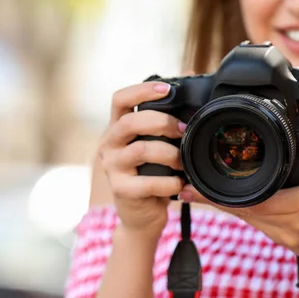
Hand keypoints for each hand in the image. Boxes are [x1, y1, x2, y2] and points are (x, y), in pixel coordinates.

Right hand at [96, 81, 186, 236]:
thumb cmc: (152, 174)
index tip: (167, 88)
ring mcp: (112, 167)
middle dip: (163, 122)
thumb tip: (190, 83)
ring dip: (169, 153)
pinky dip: (169, 182)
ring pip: (141, 150)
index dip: (142, 90)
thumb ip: (164, 121)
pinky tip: (179, 183)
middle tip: (184, 130)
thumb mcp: (155, 144)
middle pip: (130, 121)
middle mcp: (109, 144)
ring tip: (183, 161)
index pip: (120, 99)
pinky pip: (147, 182)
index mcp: (117, 128)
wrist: (141, 214)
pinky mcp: (120, 190)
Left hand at [179, 95, 298, 264]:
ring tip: (188, 187)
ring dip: (214, 202)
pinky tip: (208, 197)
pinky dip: (228, 208)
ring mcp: (279, 232)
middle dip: (211, 195)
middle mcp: (289, 220)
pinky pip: (247, 221)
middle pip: (242, 208)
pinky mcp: (273, 236)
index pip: (261, 198)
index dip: (230, 193)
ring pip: (240, 216)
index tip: (208, 178)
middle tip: (186, 180)